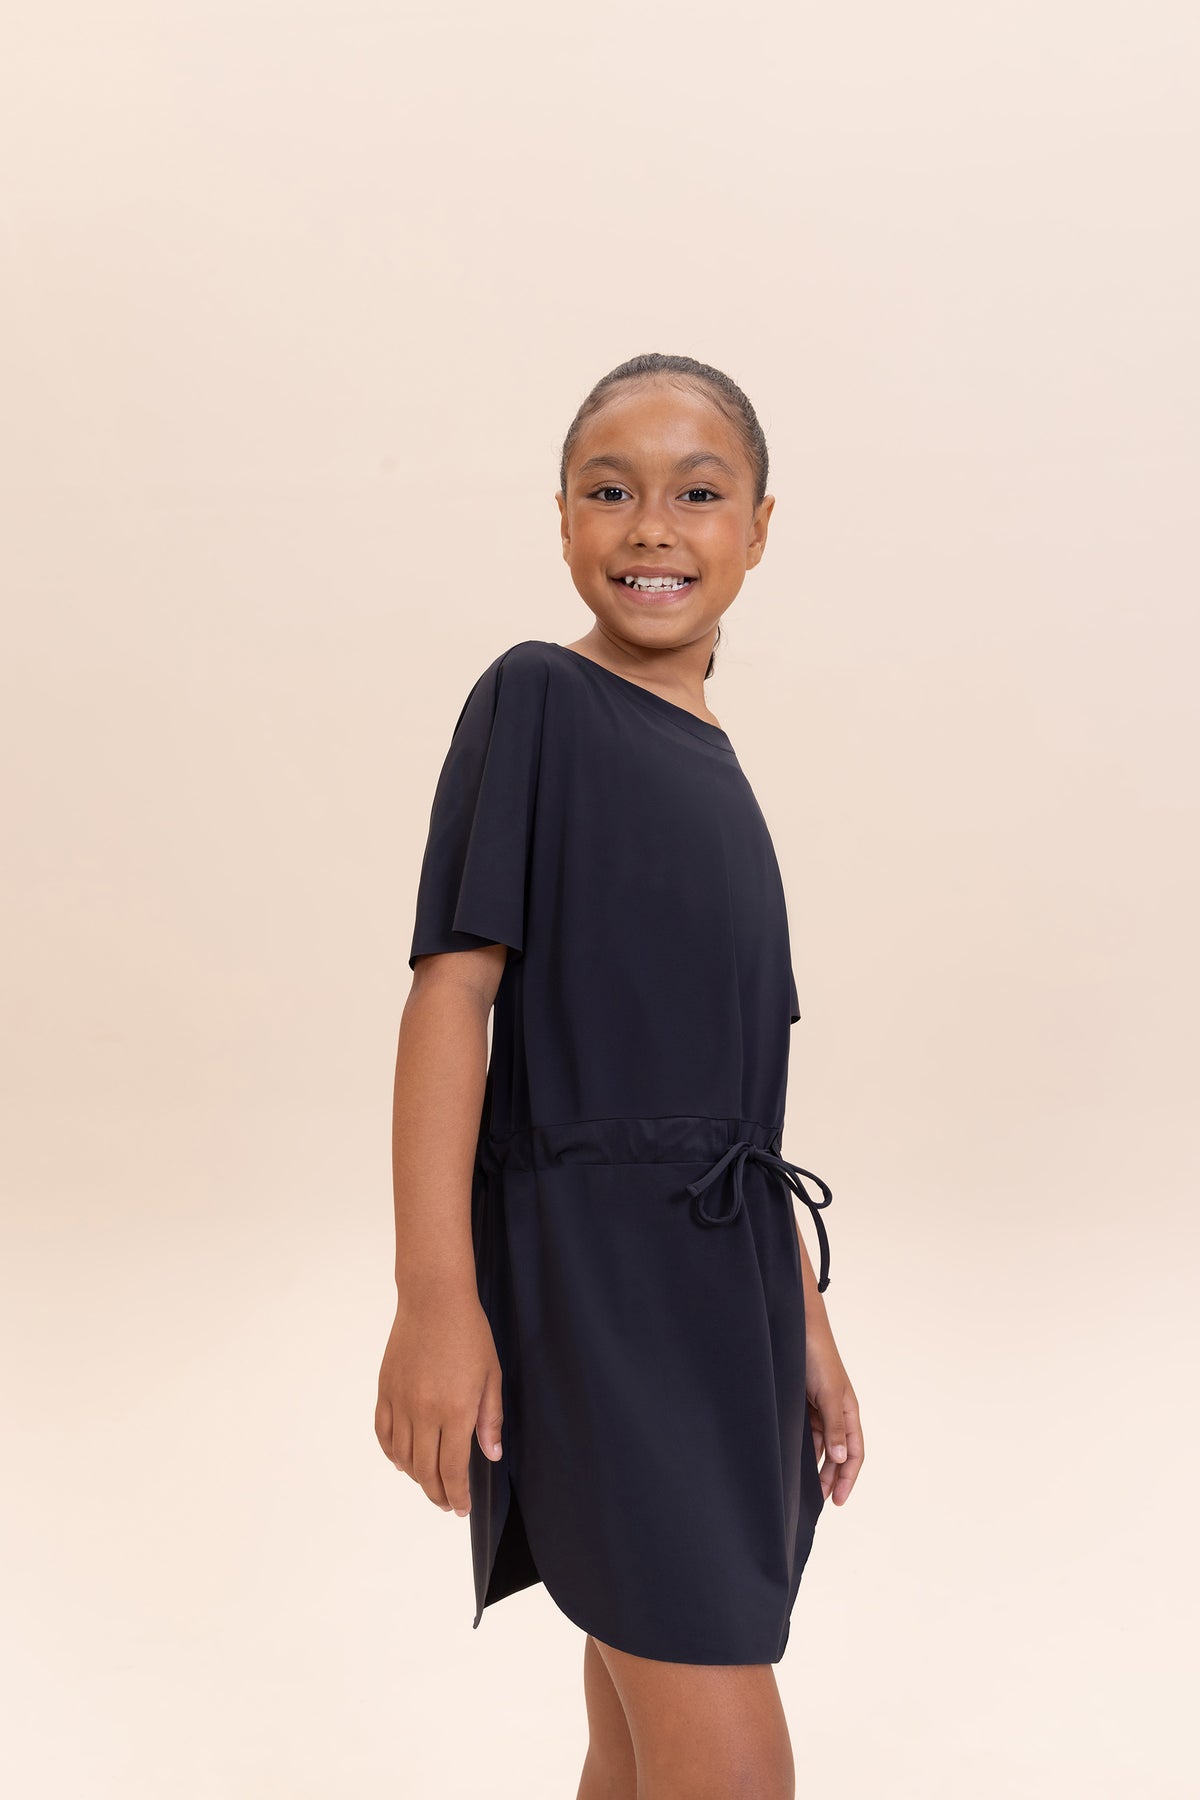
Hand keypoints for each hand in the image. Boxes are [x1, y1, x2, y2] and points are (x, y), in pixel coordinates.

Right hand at [374, 1284, 503, 1518]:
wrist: (433, 1300)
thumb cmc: (469, 1334)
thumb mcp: (491, 1376)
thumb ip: (490, 1419)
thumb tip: (491, 1455)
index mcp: (456, 1411)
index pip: (452, 1470)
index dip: (456, 1495)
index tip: (460, 1508)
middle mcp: (424, 1412)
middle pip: (425, 1470)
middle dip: (437, 1494)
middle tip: (447, 1503)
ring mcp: (400, 1402)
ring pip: (402, 1457)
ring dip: (415, 1477)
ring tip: (429, 1482)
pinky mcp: (385, 1390)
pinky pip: (384, 1433)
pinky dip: (392, 1453)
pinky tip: (402, 1460)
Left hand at [805, 1323, 863, 1504]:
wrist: (797, 1329)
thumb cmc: (818, 1357)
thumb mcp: (829, 1394)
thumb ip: (835, 1427)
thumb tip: (841, 1459)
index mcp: (849, 1411)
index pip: (854, 1453)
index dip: (848, 1477)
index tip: (838, 1500)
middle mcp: (836, 1413)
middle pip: (838, 1454)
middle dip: (832, 1478)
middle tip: (819, 1502)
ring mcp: (819, 1409)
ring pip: (821, 1446)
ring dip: (816, 1466)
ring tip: (805, 1489)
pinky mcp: (802, 1404)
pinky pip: (806, 1433)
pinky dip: (803, 1449)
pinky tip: (794, 1462)